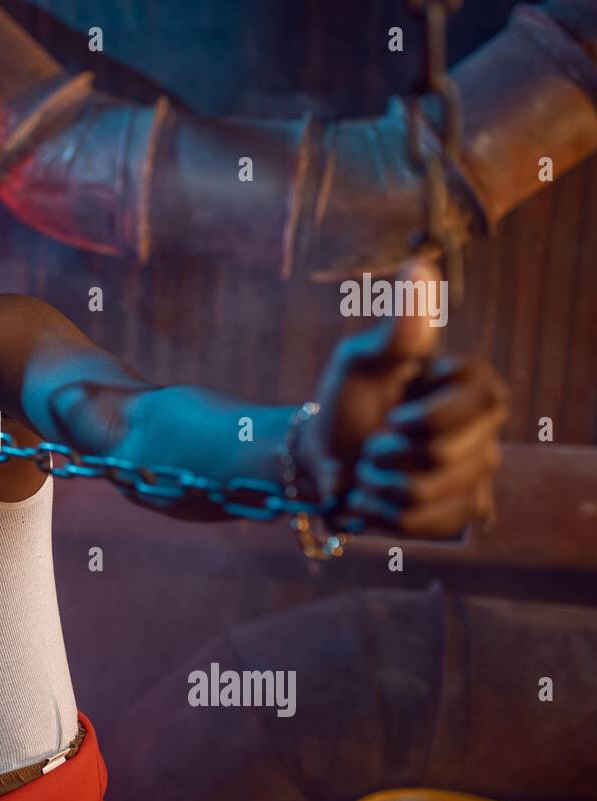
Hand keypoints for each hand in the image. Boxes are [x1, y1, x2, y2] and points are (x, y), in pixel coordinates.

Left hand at [299, 261, 507, 538]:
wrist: (322, 462)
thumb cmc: (345, 404)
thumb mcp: (360, 363)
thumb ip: (395, 329)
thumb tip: (419, 265)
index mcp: (474, 386)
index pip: (481, 405)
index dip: (428, 419)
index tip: (394, 416)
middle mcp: (488, 430)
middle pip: (446, 456)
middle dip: (389, 454)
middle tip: (372, 444)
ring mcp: (478, 475)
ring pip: (431, 494)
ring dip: (379, 485)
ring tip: (369, 470)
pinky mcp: (462, 513)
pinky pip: (429, 524)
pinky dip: (385, 514)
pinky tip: (375, 498)